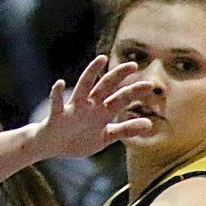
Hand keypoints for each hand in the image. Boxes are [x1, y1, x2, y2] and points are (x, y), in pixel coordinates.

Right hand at [28, 56, 153, 160]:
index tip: (149, 85)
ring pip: (83, 87)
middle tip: (133, 64)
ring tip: (101, 59)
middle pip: (105, 87)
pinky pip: (57, 103)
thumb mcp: (107, 136)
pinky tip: (60, 83)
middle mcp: (89, 105)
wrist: (55, 146)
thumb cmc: (81, 138)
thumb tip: (150, 124)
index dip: (133, 91)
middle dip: (118, 75)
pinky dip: (57, 93)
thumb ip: (126, 130)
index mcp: (102, 111)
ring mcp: (74, 108)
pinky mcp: (58, 116)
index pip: (120, 97)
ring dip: (91, 73)